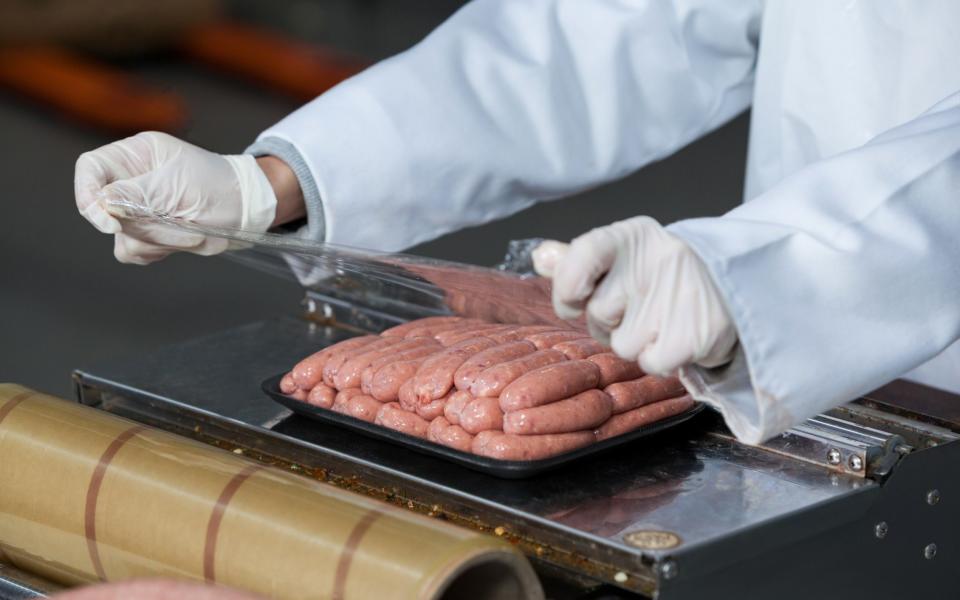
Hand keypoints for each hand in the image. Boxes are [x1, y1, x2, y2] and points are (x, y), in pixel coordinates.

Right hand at [75, 132, 301, 264]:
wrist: (250, 209)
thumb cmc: (221, 185)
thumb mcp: (180, 184)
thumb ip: (138, 194)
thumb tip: (102, 202)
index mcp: (136, 154)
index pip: (90, 169)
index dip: (89, 196)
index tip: (109, 223)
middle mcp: (131, 179)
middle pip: (105, 209)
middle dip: (146, 225)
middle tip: (183, 223)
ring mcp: (137, 208)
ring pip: (122, 235)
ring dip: (161, 240)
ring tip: (197, 232)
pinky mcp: (147, 233)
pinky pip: (134, 251)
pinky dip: (162, 250)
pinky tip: (189, 240)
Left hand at [533, 216, 736, 374]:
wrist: (731, 287)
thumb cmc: (657, 275)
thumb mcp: (620, 257)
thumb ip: (576, 262)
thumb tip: (540, 259)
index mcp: (631, 236)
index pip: (582, 255)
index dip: (568, 287)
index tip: (575, 301)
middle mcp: (657, 259)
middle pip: (598, 313)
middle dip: (608, 322)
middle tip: (636, 309)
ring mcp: (680, 295)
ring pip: (622, 345)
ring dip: (635, 343)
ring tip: (660, 321)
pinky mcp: (698, 332)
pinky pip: (650, 364)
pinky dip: (659, 360)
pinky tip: (676, 338)